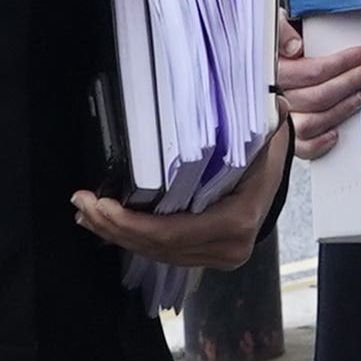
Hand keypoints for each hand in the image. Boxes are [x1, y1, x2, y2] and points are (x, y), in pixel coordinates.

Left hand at [73, 119, 287, 272]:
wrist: (278, 183)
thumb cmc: (266, 158)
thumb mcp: (263, 139)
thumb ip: (252, 125)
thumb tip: (257, 103)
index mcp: (236, 221)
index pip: (171, 232)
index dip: (130, 224)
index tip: (99, 203)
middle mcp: (227, 248)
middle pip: (158, 247)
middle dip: (114, 228)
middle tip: (82, 205)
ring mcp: (218, 257)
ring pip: (157, 254)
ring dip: (118, 235)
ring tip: (87, 214)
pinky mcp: (205, 256)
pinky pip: (164, 253)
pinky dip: (133, 239)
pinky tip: (109, 225)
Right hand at [277, 10, 360, 159]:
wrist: (252, 67)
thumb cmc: (269, 48)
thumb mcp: (271, 26)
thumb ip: (280, 30)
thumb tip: (294, 47)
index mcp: (270, 72)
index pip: (311, 71)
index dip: (342, 63)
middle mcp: (273, 98)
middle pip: (317, 97)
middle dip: (351, 82)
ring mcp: (277, 121)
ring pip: (311, 123)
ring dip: (341, 110)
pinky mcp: (283, 140)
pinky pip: (302, 147)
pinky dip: (321, 142)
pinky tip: (336, 132)